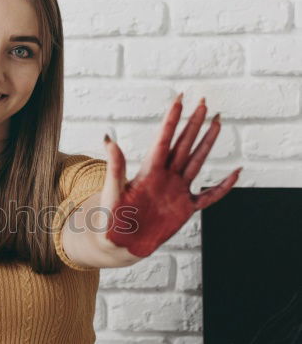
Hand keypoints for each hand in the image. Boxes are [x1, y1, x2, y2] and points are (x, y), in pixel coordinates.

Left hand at [97, 94, 241, 258]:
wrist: (120, 244)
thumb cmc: (110, 219)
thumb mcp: (111, 193)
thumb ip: (114, 168)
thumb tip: (108, 139)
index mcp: (148, 172)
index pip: (163, 140)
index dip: (172, 120)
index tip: (180, 99)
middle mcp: (165, 177)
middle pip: (183, 145)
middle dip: (194, 124)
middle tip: (205, 103)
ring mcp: (176, 191)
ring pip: (196, 162)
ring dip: (207, 143)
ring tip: (217, 122)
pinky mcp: (184, 208)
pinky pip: (208, 196)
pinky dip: (223, 186)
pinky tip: (235, 173)